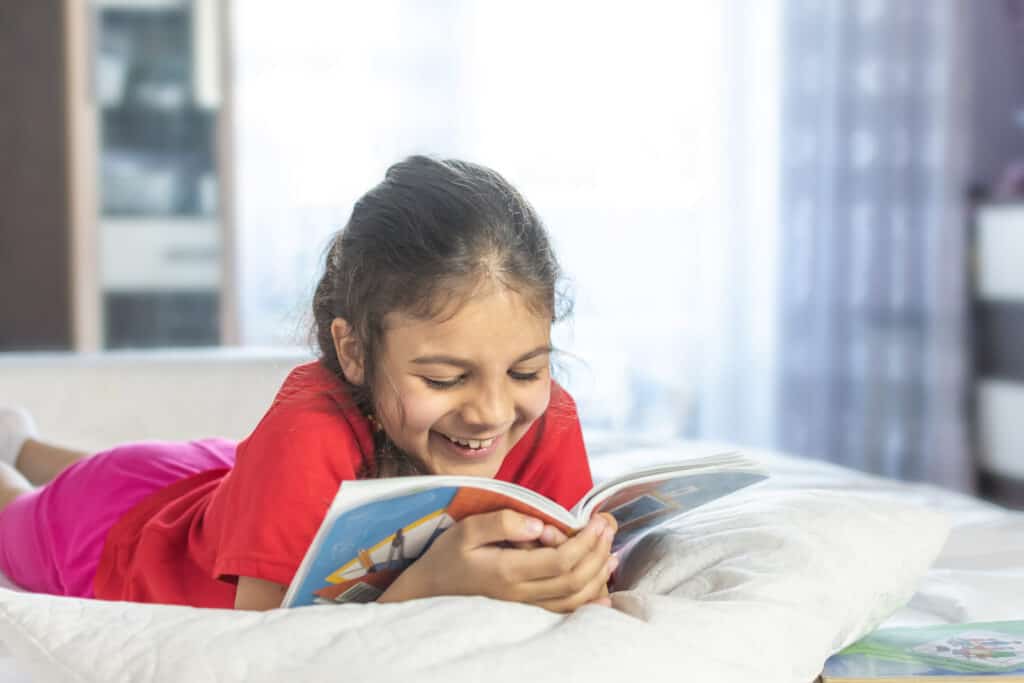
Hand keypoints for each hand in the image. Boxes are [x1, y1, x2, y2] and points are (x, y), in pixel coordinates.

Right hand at [379, 510, 617, 612]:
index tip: (597, 521)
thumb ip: (503, 522)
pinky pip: (564, 612)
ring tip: (611, 552)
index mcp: (508, 571)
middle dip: (598, 553)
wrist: (428, 591)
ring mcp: (524, 607)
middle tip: (608, 528)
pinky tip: (601, 588)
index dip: (586, 541)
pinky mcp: (525, 611)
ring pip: (574, 599)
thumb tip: (539, 525)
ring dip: (598, 576)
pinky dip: (588, 600)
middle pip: (574, 580)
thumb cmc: (446, 557)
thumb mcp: (467, 529)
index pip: (561, 560)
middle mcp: (521, 594)